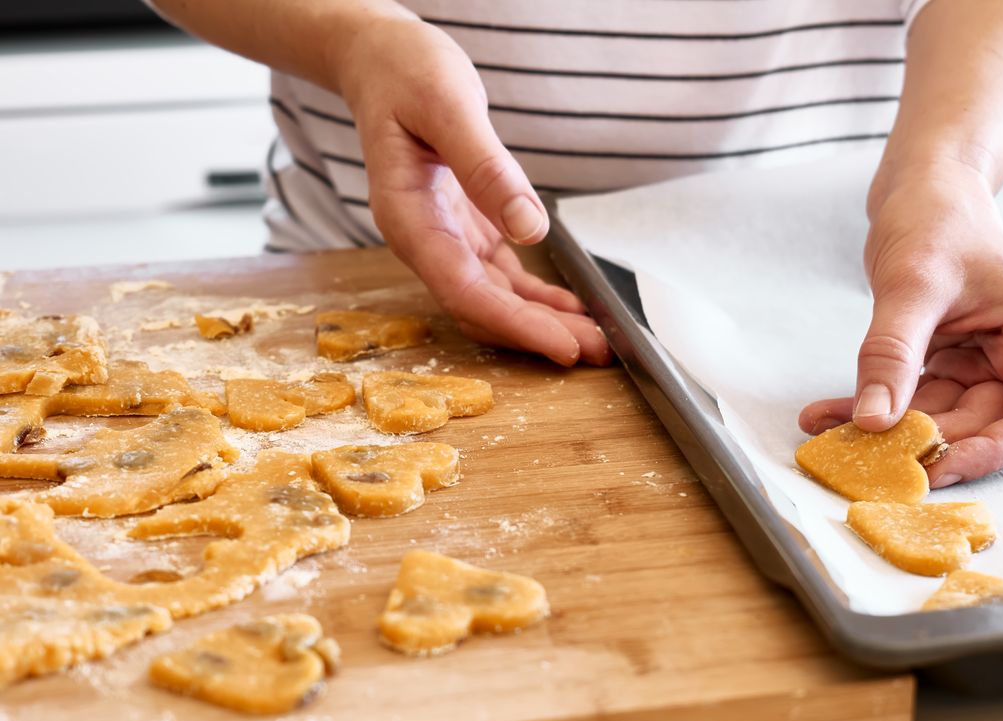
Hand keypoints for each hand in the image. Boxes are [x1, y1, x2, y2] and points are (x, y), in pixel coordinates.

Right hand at [334, 19, 609, 365]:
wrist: (381, 60)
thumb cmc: (405, 74)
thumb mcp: (449, 106)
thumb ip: (486, 168)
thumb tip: (530, 227)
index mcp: (408, 219)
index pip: (464, 291)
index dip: (514, 324)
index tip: (561, 346)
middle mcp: (424, 241)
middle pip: (482, 308)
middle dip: (538, 335)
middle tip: (597, 353)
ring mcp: (445, 240)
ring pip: (496, 299)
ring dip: (544, 323)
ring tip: (596, 341)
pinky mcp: (467, 231)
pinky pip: (504, 277)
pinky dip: (538, 297)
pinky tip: (572, 309)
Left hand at [798, 164, 1002, 486]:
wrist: (920, 189)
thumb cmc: (937, 219)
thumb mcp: (914, 284)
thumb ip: (893, 353)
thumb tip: (874, 421)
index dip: (986, 454)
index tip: (930, 468)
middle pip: (979, 430)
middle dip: (920, 445)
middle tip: (861, 457)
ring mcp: (982, 367)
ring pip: (937, 421)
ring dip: (883, 431)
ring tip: (823, 432)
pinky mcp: (945, 367)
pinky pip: (908, 401)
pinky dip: (868, 408)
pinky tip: (823, 415)